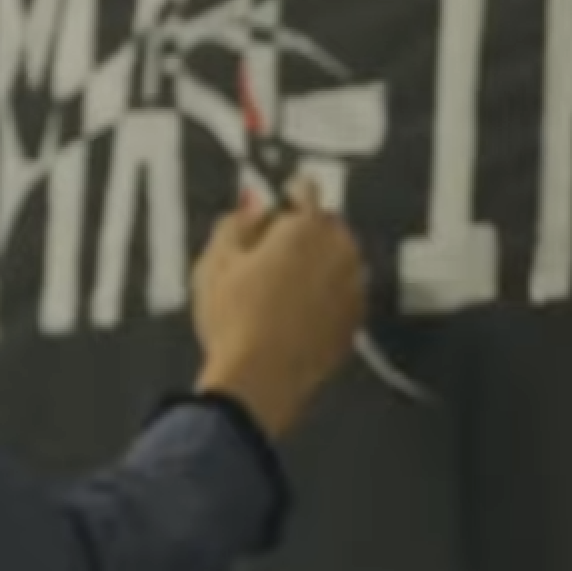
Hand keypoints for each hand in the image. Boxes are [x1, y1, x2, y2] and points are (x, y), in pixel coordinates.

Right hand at [191, 181, 364, 438]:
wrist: (260, 379)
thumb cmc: (235, 320)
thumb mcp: (216, 261)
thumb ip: (236, 222)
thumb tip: (252, 209)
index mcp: (307, 227)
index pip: (306, 191)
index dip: (291, 191)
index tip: (286, 193)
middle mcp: (341, 252)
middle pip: (326, 227)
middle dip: (304, 232)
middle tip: (271, 250)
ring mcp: (354, 288)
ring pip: (338, 262)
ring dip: (317, 264)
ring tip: (280, 287)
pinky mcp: (356, 321)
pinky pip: (343, 296)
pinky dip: (326, 297)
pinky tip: (296, 313)